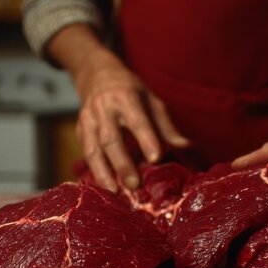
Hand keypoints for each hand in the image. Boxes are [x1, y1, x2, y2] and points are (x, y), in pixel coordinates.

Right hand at [74, 57, 188, 191]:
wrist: (96, 74)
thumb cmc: (131, 91)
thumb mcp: (151, 101)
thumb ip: (166, 126)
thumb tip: (188, 148)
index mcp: (126, 98)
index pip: (137, 120)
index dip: (146, 139)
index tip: (156, 158)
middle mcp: (104, 108)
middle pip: (111, 139)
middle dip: (122, 163)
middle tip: (134, 185)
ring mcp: (88, 120)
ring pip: (93, 149)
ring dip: (103, 173)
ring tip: (114, 193)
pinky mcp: (80, 130)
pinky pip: (85, 153)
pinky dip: (93, 171)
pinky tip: (102, 187)